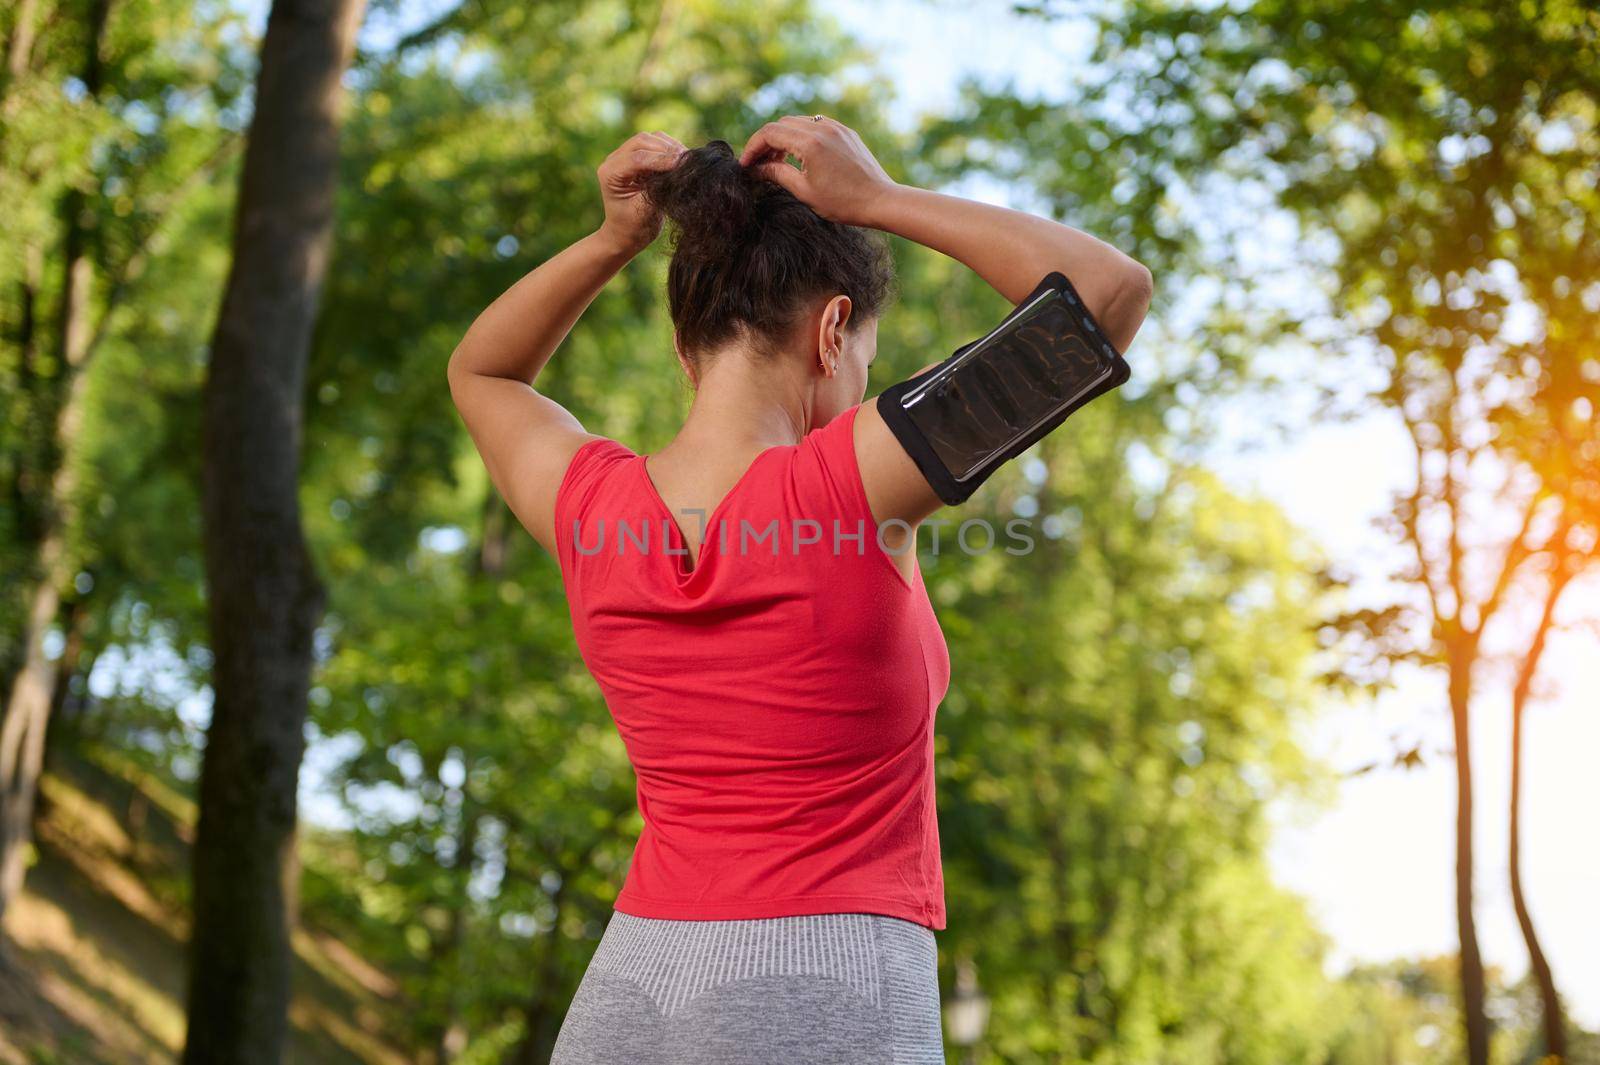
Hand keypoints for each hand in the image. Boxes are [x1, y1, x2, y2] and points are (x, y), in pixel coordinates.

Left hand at [597, 130, 687, 253]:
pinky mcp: (638, 156)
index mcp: (610, 173)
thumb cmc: (634, 228)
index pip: (637, 158)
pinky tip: (683, 160)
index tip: (682, 165)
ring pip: (651, 138)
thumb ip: (659, 189)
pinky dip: (671, 148)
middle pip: (643, 141)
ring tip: (688, 160)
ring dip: (670, 147)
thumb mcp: (645, 212)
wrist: (627, 234)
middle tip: (688, 161)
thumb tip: (680, 170)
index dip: (661, 159)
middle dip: (667, 149)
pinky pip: (656, 143)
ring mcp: (625, 155)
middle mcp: (614, 160)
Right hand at [738, 116, 899, 226]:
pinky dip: (800, 135)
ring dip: (783, 137)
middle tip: (759, 164)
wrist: (880, 200)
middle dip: (766, 142)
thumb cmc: (843, 202)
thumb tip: (755, 169)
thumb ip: (777, 174)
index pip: (769, 133)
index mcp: (809, 142)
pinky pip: (815, 124)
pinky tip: (799, 155)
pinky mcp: (845, 131)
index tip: (746, 165)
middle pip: (781, 124)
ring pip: (797, 122)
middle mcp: (822, 127)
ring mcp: (835, 127)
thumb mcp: (804, 192)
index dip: (752, 147)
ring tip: (778, 162)